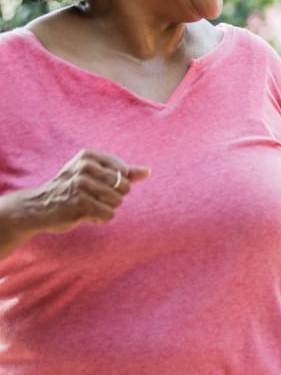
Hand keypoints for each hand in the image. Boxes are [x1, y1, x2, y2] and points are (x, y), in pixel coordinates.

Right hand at [29, 150, 149, 232]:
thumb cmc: (70, 189)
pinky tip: (85, 215)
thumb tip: (148, 171)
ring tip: (87, 206)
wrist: (38, 207)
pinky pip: (109, 215)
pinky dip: (100, 218)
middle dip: (113, 196)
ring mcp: (82, 185)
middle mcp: (85, 167)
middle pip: (124, 186)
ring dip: (106, 208)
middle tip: (91, 197)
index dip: (117, 183)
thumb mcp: (94, 175)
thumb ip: (123, 172)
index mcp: (89, 156)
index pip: (125, 171)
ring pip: (118, 201)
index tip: (97, 184)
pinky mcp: (81, 204)